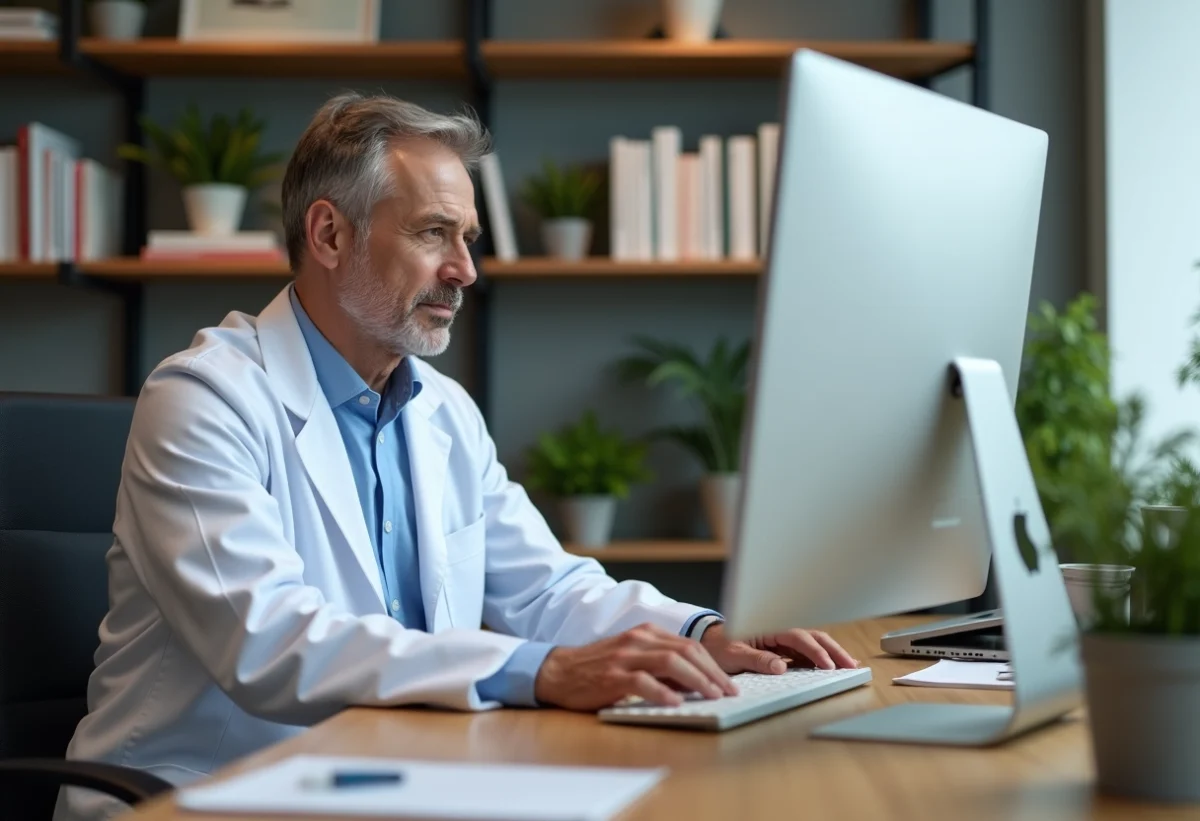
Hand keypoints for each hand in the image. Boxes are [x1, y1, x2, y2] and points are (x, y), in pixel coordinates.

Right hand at [534, 623, 739, 710]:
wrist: (559, 670)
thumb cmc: (599, 667)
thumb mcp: (633, 658)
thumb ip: (661, 664)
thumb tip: (696, 681)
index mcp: (647, 633)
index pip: (690, 645)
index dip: (713, 665)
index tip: (729, 683)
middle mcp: (638, 640)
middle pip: (686, 651)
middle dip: (713, 673)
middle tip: (729, 693)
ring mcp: (625, 657)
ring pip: (671, 662)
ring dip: (696, 680)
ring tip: (712, 697)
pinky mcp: (612, 676)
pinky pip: (643, 681)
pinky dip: (662, 692)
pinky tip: (676, 702)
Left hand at [699, 623, 858, 675]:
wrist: (707, 644)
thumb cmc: (718, 646)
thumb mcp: (733, 655)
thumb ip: (756, 659)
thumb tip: (781, 666)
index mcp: (769, 628)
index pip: (798, 637)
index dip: (814, 652)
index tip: (827, 665)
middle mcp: (779, 632)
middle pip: (812, 637)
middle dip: (833, 650)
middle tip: (850, 665)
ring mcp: (781, 641)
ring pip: (812, 644)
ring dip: (831, 653)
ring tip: (850, 665)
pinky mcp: (781, 650)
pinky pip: (805, 653)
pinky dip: (821, 659)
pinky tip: (833, 667)